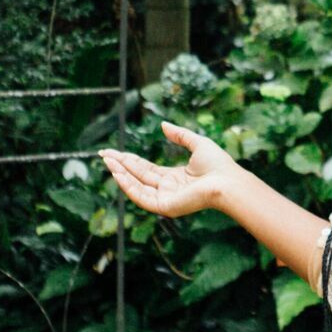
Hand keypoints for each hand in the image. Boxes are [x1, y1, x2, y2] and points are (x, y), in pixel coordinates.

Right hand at [99, 121, 241, 217]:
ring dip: (121, 174)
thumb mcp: (196, 143)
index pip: (145, 169)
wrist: (227, 181)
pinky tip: (119, 174)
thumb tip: (162, 125)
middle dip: (120, 165)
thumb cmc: (218, 164)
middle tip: (104, 154)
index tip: (113, 152)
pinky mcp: (165, 207)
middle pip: (138, 176)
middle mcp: (167, 189)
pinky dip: (129, 186)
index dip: (129, 160)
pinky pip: (142, 197)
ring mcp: (165, 199)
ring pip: (137, 186)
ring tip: (108, 162)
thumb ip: (179, 135)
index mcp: (174, 177)